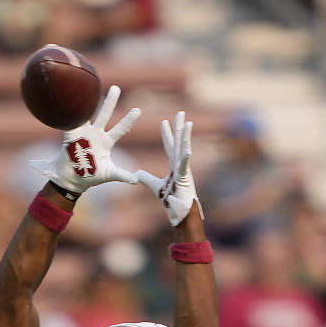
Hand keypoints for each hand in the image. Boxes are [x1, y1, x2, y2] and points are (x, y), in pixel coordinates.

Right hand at [31, 85, 139, 195]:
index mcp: (106, 142)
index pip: (120, 129)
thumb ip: (121, 174)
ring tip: (92, 86)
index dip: (128, 120)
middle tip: (116, 88)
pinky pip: (71, 122)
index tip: (138, 110)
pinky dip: (71, 112)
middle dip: (110, 101)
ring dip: (90, 101)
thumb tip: (135, 180)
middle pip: (105, 115)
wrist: (72, 179)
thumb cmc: (91, 176)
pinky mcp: (71, 135)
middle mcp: (96, 134)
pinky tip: (72, 99)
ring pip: (88, 113)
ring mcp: (83, 132)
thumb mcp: (109, 174)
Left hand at [135, 110, 202, 225]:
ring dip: (186, 136)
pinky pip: (184, 166)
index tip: (164, 121)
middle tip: (181, 113)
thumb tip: (137, 173)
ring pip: (184, 150)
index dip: (167, 134)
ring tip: (188, 123)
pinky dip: (185, 158)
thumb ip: (147, 178)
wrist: (180, 214)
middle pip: (178, 142)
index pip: (169, 147)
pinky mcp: (185, 179)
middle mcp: (180, 166)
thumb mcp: (155, 187)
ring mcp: (184, 171)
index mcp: (174, 167)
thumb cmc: (171, 202)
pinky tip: (187, 148)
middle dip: (179, 127)